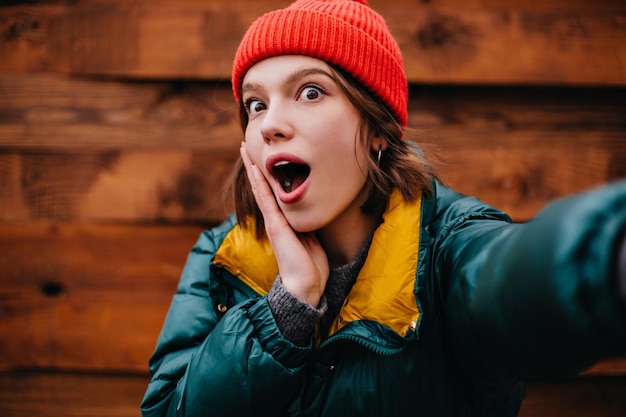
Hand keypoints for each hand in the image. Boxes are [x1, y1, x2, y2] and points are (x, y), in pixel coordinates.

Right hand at [240, 143, 328, 306]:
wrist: (306, 285)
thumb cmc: (311, 265)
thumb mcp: (312, 238)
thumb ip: (308, 224)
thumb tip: (312, 211)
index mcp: (284, 221)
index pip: (272, 193)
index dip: (266, 175)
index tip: (262, 158)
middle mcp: (276, 219)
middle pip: (261, 187)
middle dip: (254, 166)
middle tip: (246, 146)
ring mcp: (274, 221)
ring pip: (260, 188)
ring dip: (252, 168)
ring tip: (244, 149)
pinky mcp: (276, 225)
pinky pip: (265, 199)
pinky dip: (258, 182)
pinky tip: (253, 167)